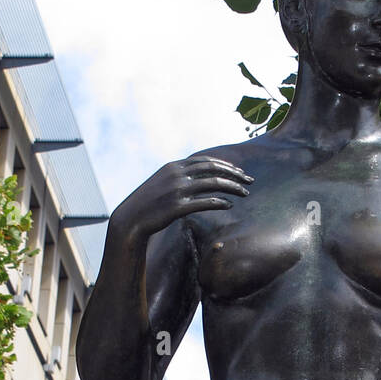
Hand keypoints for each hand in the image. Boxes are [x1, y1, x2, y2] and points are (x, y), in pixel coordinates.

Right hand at [111, 155, 253, 242]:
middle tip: (249, 181)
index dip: (225, 165)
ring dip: (232, 188)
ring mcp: (177, 191)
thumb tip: (197, 177)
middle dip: (235, 174)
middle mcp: (176, 175)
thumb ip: (179, 177)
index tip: (239, 172)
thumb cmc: (149, 204)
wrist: (131, 219)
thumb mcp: (162, 183)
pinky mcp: (177, 207)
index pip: (206, 161)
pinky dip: (220, 202)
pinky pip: (205, 202)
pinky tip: (229, 205)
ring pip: (213, 184)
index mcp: (174, 166)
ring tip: (245, 194)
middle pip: (213, 169)